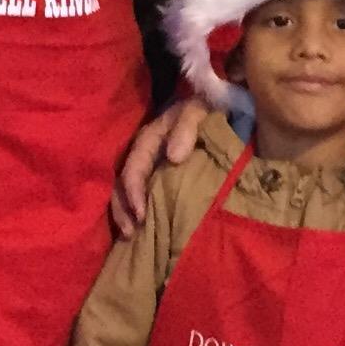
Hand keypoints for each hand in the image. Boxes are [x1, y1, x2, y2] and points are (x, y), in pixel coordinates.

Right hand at [112, 98, 209, 236]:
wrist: (222, 108)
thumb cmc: (207, 109)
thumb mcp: (198, 110)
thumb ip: (186, 127)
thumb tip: (173, 157)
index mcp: (149, 138)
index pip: (134, 167)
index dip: (133, 191)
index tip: (141, 214)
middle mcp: (145, 154)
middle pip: (123, 184)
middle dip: (123, 210)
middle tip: (130, 234)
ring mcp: (151, 167)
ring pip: (127, 192)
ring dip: (127, 215)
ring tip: (131, 237)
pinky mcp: (160, 177)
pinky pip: (145, 196)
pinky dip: (139, 213)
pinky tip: (144, 231)